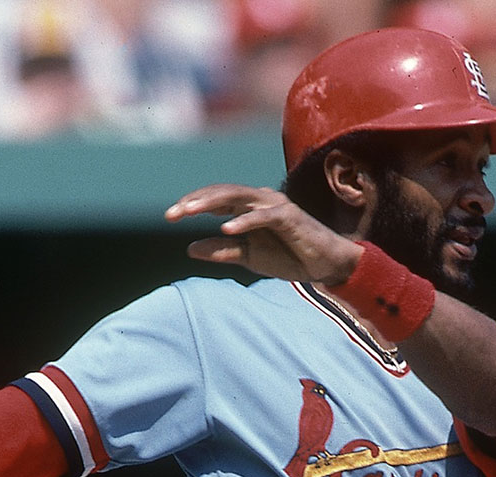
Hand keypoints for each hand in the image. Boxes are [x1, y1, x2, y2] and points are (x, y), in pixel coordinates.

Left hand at [165, 184, 361, 285]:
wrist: (325, 265)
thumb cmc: (289, 257)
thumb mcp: (248, 256)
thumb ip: (221, 250)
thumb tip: (188, 248)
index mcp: (249, 206)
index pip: (216, 198)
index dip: (192, 204)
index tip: (169, 216)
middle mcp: (260, 200)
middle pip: (222, 192)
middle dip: (195, 201)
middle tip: (171, 213)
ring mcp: (275, 205)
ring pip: (238, 197)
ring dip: (211, 203)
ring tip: (188, 212)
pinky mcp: (290, 217)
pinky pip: (263, 216)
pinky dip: (245, 220)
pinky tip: (226, 228)